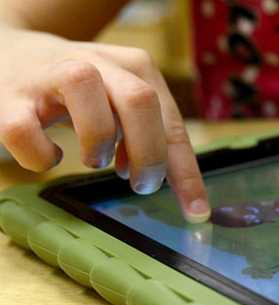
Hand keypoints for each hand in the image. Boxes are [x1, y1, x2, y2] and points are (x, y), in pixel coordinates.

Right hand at [0, 28, 208, 221]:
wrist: (9, 56)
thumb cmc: (81, 94)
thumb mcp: (123, 105)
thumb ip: (150, 135)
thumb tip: (173, 183)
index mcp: (135, 68)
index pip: (172, 123)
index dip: (186, 171)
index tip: (196, 211)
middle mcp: (97, 63)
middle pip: (140, 100)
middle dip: (148, 154)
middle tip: (140, 184)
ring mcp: (50, 74)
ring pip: (83, 89)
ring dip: (97, 141)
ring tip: (95, 160)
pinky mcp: (9, 97)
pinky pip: (23, 130)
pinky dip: (41, 155)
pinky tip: (50, 156)